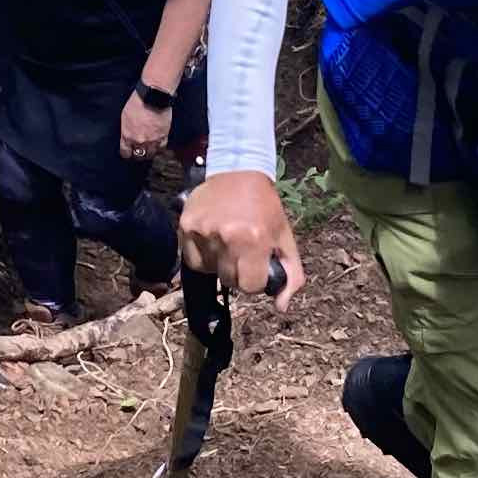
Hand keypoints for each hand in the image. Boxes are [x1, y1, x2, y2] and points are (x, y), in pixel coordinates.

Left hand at [119, 91, 172, 161]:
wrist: (152, 97)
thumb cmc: (137, 102)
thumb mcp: (125, 116)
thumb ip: (126, 130)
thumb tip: (127, 136)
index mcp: (127, 136)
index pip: (125, 153)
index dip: (127, 153)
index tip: (128, 151)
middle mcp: (139, 141)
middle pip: (138, 156)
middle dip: (138, 154)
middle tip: (139, 151)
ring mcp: (152, 140)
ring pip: (150, 154)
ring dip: (149, 153)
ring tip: (149, 149)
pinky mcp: (163, 136)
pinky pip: (161, 148)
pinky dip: (159, 148)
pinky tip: (158, 146)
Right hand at [178, 169, 301, 313]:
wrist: (238, 170)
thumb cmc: (264, 206)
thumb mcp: (285, 238)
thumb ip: (291, 275)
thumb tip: (281, 306)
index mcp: (254, 239)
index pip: (250, 286)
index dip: (256, 279)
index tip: (258, 266)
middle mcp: (226, 236)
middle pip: (229, 280)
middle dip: (238, 271)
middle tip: (243, 251)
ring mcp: (203, 231)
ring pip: (210, 271)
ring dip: (220, 263)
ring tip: (227, 241)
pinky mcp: (186, 226)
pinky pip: (193, 260)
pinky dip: (203, 256)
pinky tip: (213, 239)